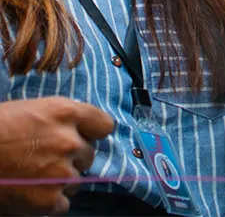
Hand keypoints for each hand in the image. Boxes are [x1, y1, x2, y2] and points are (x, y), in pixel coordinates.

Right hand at [0, 97, 113, 215]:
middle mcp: (69, 141)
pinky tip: (30, 193)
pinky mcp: (50, 201)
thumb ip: (60, 119)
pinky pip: (63, 204)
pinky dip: (49, 202)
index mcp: (65, 112)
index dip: (92, 133)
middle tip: (46, 159)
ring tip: (34, 176)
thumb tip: (78, 132)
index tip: (83, 137)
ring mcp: (62, 173)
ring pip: (77, 180)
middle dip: (72, 158)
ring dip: (61, 181)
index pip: (103, 125)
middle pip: (89, 154)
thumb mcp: (32, 110)